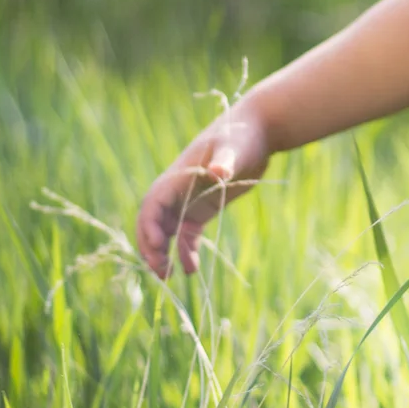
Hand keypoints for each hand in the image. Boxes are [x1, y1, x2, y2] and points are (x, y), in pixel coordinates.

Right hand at [133, 107, 270, 277]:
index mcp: (177, 176)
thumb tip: (218, 172)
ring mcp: (189, 200)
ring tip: (169, 276)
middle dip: (151, 246)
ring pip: (166, 231)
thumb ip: (224, 162)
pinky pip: (187, 234)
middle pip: (153, 222)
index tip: (159, 246)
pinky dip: (186, 251)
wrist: (258, 131)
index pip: (152, 204)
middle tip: (160, 271)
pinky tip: (191, 269)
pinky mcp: (204, 208)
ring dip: (163, 253)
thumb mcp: (233, 149)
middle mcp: (177, 190)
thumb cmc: (242, 136)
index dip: (150, 226)